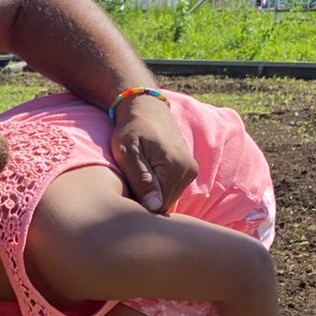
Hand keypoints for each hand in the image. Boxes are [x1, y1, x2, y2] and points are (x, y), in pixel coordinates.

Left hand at [110, 94, 197, 213]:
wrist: (147, 109)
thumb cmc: (131, 129)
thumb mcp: (128, 152)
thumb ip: (140, 179)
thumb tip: (154, 206)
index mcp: (175, 169)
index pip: (156, 207)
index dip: (137, 203)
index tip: (124, 189)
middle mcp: (188, 172)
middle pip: (163, 204)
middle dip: (145, 199)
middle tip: (128, 182)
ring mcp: (191, 171)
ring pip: (167, 199)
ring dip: (151, 194)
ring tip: (137, 177)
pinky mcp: (189, 171)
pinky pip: (171, 190)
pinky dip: (158, 188)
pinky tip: (146, 176)